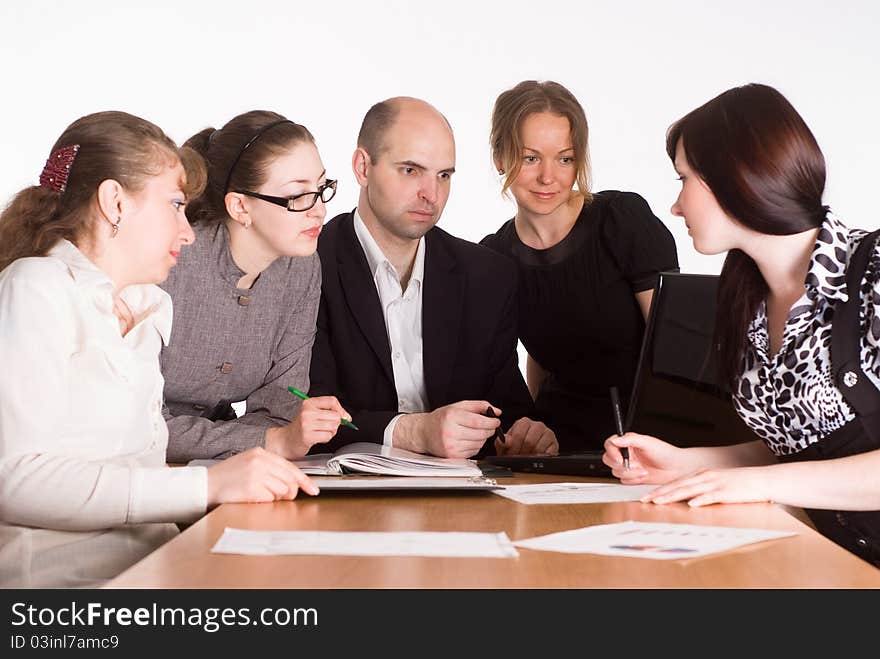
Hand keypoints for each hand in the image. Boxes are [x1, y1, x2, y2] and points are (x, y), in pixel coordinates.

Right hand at [206, 447, 318, 505]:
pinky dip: (265, 501)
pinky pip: (270, 499)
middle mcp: (260, 461)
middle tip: (283, 497)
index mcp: (261, 453)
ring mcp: (256, 474)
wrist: (205, 484)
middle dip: (290, 492)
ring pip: (282, 490)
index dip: (305, 480)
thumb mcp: (250, 463)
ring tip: (261, 494)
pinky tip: (253, 497)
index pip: (291, 467)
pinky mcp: (251, 488)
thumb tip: (291, 482)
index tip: (313, 489)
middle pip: (290, 480)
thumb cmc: (227, 476)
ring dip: (276, 497)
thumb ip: (270, 469)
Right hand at [265, 396, 350, 458]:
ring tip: (320, 432)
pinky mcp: (307, 436)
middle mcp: (307, 412)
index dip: (341, 410)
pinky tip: (317, 437)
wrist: (287, 440)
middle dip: (335, 423)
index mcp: (309, 403)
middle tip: (326, 426)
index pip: (332, 401)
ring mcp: (306, 424)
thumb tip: (347, 417)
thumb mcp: (314, 413)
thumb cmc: (303, 427)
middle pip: (335, 415)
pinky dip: (326, 438)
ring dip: (330, 432)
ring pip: (333, 426)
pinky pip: (328, 436)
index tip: (344, 416)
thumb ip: (330, 412)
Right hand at [395, 400, 500, 457]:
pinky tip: (469, 439)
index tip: (496, 421)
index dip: (491, 422)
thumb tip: (497, 411)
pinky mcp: (453, 455)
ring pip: (479, 443)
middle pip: (481, 433)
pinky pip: (474, 451)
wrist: (424, 433)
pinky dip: (476, 445)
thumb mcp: (458, 406)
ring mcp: (451, 445)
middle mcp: (450, 432)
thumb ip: (479, 405)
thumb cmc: (441, 419)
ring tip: (475, 432)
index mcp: (452, 416)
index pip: (478, 421)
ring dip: (483, 438)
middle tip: (489, 426)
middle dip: (490, 430)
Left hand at [495, 417, 558, 455]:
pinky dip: (541, 458)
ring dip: (531, 456)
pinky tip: (536, 457)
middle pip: (529, 441)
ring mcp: (547, 433)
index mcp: (524, 422)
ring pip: (538, 447)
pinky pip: (548, 453)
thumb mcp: (505, 444)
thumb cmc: (517, 447)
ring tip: (526, 458)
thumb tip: (507, 441)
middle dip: (522, 453)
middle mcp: (537, 425)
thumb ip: (502, 442)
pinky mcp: (554, 443)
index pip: (518, 435)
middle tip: (518, 458)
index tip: (510, 455)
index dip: (514, 447)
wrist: (528, 453)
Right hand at [602, 432, 693, 484]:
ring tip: (643, 470)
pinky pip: (624, 481)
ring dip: (630, 473)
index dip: (612, 453)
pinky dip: (633, 480)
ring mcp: (628, 466)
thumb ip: (630, 439)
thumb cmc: (665, 453)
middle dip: (621, 465)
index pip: (610, 445)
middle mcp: (626, 454)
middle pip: (609, 460)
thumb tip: (616, 439)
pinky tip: (644, 476)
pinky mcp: (632, 477)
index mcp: (628, 443)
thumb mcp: (647, 442)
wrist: (676, 469)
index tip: (620, 459)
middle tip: (634, 465)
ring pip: (616, 472)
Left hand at [639, 466, 772, 506]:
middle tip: (645, 499)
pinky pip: (711, 496)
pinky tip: (691, 504)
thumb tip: (686, 499)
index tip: (646, 496)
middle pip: (678, 485)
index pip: (676, 482)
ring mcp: (715, 483)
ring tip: (659, 501)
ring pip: (690, 490)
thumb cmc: (738, 483)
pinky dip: (700, 500)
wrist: (760, 480)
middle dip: (660, 493)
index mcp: (701, 474)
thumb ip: (700, 488)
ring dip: (673, 495)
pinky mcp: (726, 492)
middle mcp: (705, 477)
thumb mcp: (715, 482)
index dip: (660, 489)